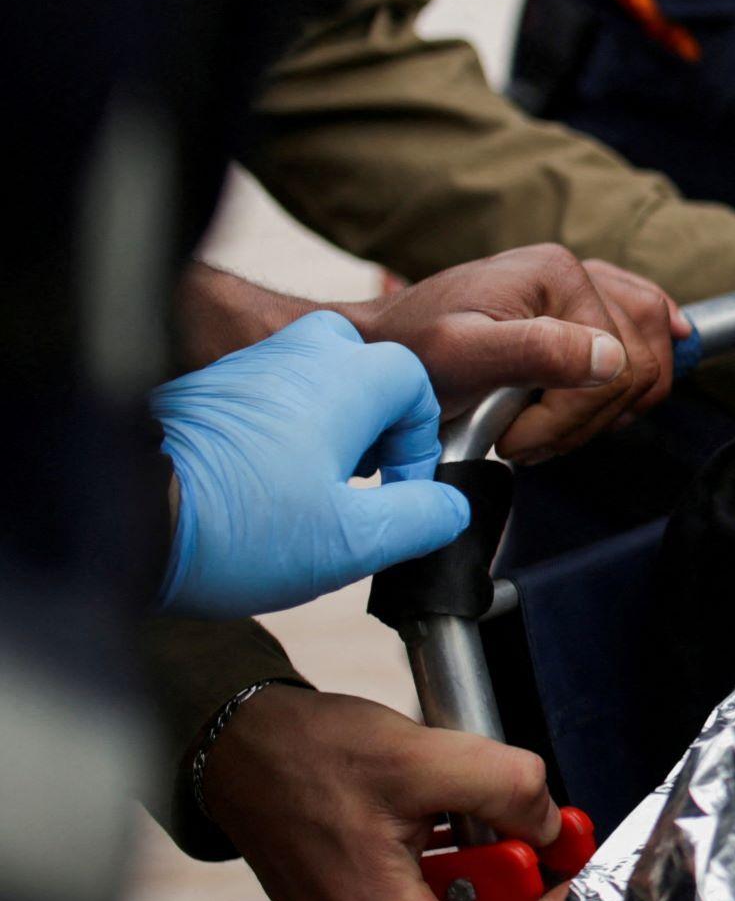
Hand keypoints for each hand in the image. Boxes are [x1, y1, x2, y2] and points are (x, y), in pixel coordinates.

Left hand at [153, 312, 469, 618]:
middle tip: (359, 474)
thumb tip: (449, 509)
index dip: (421, 443)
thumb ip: (423, 519)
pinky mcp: (197, 395)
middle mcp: (291, 358)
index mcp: (342, 380)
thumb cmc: (236, 528)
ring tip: (307, 491)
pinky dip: (273, 435)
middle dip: (372, 417)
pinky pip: (258, 399)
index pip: (413, 383)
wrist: (119, 520)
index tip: (402, 492)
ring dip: (321, 429)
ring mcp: (239, 372)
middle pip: (357, 363)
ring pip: (305, 380)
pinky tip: (257, 489)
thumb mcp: (355, 541)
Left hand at [348, 245, 684, 462]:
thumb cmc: (409, 355)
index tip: (515, 441)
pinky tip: (645, 360)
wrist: (376, 354)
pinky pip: (645, 327)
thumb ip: (539, 352)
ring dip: (604, 410)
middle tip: (527, 439)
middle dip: (585, 418)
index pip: (617, 364)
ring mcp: (579, 291)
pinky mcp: (575, 311)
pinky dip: (650, 353)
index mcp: (558, 274)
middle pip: (640, 364)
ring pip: (647, 358)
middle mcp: (576, 274)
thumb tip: (614, 359)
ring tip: (543, 426)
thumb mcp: (463, 356)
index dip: (572, 417)